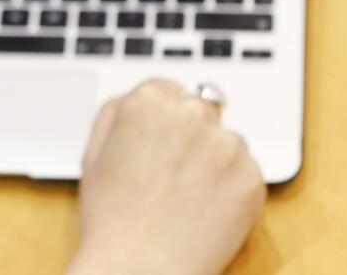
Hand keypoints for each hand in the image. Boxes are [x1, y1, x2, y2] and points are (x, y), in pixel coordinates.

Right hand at [65, 79, 265, 274]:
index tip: (160, 143)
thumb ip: (118, 113)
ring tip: (187, 197)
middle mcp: (190, 114)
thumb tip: (141, 98)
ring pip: (226, 142)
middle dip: (192, 135)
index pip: (167, 90)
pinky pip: (246, 172)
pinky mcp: (251, 177)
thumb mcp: (94, 151)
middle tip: (173, 173)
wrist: (140, 266)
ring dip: (214, 160)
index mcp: (147, 102)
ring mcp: (225, 145)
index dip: (162, 120)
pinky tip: (206, 211)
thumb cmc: (111, 217)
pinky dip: (232, 188)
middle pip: (200, 110)